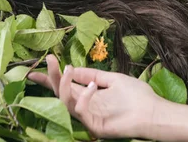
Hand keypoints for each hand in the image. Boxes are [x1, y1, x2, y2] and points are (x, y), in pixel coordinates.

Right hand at [27, 55, 161, 138]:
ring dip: (63, 84)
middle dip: (52, 76)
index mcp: (89, 96)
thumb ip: (91, 75)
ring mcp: (89, 118)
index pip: (64, 86)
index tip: (34, 69)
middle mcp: (86, 107)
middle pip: (60, 93)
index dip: (50, 78)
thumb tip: (72, 68)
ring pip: (66, 102)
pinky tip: (93, 87)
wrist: (153, 111)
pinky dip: (84, 97)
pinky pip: (80, 111)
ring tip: (67, 68)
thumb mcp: (112, 79)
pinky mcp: (94, 126)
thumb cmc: (137, 96)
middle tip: (49, 60)